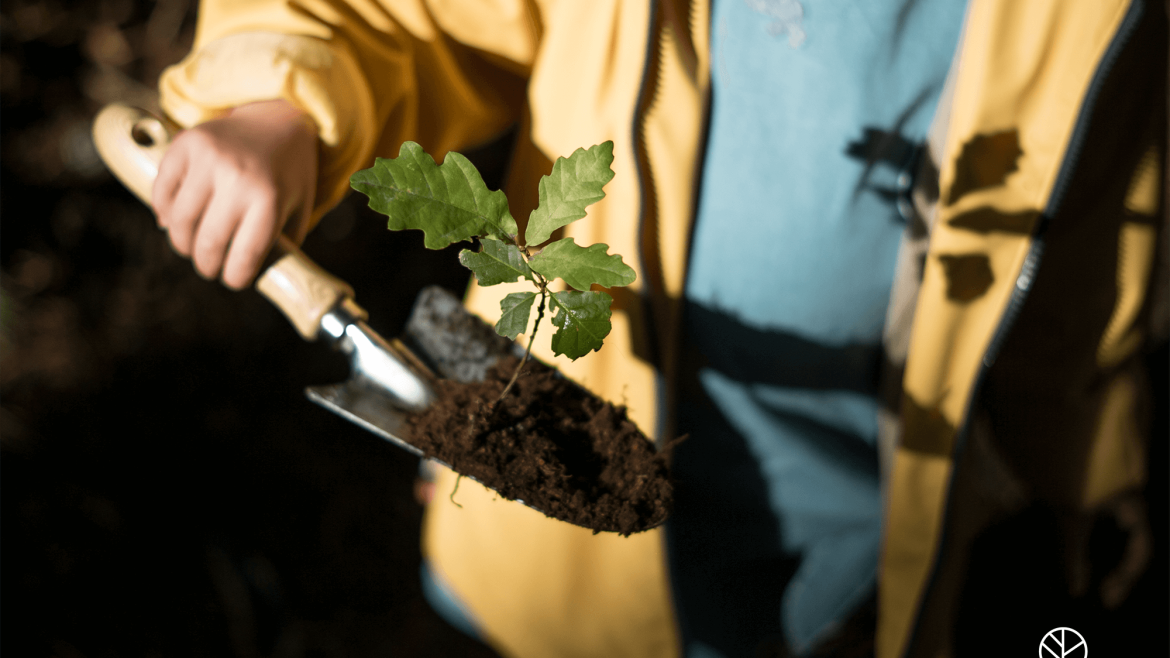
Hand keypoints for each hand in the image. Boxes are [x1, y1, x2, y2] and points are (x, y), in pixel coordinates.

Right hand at [151, 99, 318, 289]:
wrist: (276, 116)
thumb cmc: (289, 172)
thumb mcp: (299, 208)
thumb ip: (284, 244)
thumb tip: (258, 280)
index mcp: (270, 199)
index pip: (244, 257)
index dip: (235, 278)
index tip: (233, 280)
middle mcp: (238, 179)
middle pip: (207, 243)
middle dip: (206, 265)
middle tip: (209, 268)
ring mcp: (208, 159)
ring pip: (180, 222)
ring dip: (183, 244)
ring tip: (192, 248)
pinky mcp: (185, 145)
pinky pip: (163, 192)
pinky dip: (166, 213)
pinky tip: (176, 221)